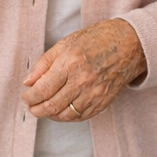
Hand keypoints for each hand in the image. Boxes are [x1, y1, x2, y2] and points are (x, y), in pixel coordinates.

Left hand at [22, 19, 146, 121]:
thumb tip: (28, 81)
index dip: (30, 97)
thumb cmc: (98, 39)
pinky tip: (62, 109)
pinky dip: (67, 116)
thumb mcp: (67, 43)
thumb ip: (44, 63)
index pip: (43, 89)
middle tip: (32, 105)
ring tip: (45, 107)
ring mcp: (94, 93)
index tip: (27, 96)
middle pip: (51, 106)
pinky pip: (80, 117)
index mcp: (70, 63)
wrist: (129, 44)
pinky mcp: (102, 102)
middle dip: (37, 109)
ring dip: (50, 115)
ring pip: (65, 115)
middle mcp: (82, 80)